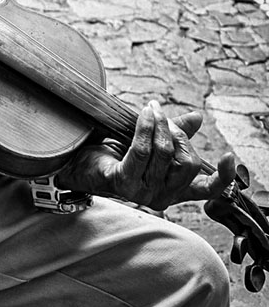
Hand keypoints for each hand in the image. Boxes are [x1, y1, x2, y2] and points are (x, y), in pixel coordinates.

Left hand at [58, 99, 237, 211]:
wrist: (78, 161)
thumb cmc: (115, 153)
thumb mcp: (151, 141)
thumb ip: (176, 132)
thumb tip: (197, 117)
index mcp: (173, 189)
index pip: (207, 190)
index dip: (223, 177)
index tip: (228, 156)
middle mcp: (161, 196)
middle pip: (187, 162)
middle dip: (177, 133)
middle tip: (162, 116)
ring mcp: (141, 192)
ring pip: (164, 153)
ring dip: (159, 124)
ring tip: (151, 109)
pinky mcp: (122, 182)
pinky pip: (141, 151)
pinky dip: (145, 127)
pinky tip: (145, 114)